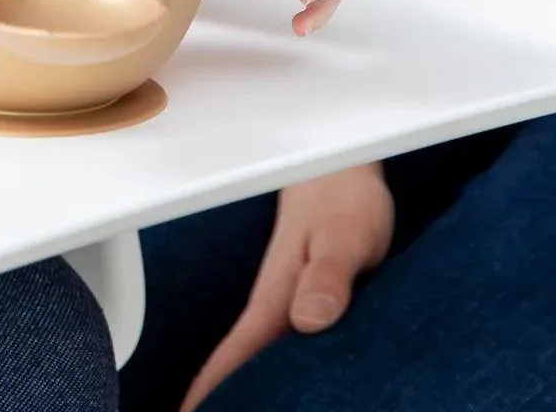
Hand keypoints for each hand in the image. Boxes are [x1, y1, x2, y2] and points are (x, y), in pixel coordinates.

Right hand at [179, 167, 394, 411]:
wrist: (342, 165)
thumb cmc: (343, 194)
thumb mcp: (344, 234)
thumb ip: (328, 274)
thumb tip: (308, 318)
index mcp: (276, 294)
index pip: (236, 353)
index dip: (211, 390)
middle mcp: (275, 302)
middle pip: (240, 362)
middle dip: (220, 397)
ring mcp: (286, 300)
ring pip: (260, 355)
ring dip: (245, 384)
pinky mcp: (304, 299)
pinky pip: (280, 344)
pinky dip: (271, 369)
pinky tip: (278, 385)